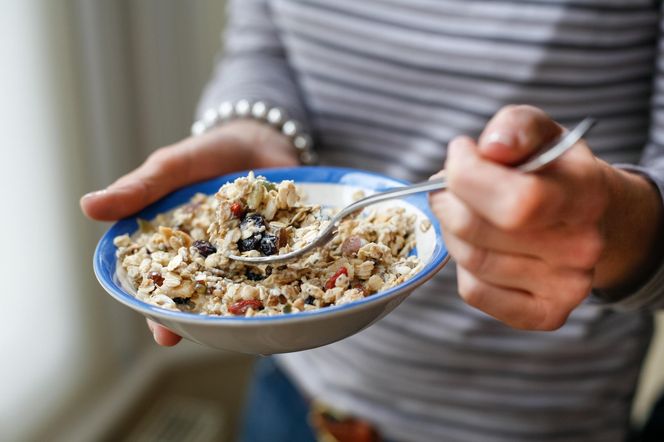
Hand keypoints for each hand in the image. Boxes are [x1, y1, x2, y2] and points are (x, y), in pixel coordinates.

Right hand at [81, 120, 297, 344]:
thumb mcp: (171, 168)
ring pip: (247, 289)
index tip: (163, 333)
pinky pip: (286, 267)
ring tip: (252, 326)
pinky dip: (290, 280)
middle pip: (207, 297)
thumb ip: (139, 189)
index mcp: (181, 247)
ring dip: (249, 306)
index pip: (166, 286)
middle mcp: (216, 258)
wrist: (260, 137)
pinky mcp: (283, 245)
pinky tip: (294, 294)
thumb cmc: (207, 154)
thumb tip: (87, 206)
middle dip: (208, 319)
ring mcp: (252, 254)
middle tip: (211, 337)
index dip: (162, 311)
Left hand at [431, 105, 663, 329]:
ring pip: (470, 260)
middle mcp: (580, 248)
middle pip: (476, 230)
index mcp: (585, 196)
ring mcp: (565, 288)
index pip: (516, 200)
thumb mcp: (541, 132)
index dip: (467, 175)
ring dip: (451, 230)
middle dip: (447, 200)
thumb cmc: (554, 172)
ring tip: (464, 211)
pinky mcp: (544, 315)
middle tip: (447, 186)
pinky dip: (462, 266)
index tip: (459, 154)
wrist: (593, 218)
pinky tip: (479, 244)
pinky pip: (474, 291)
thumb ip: (516, 126)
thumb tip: (491, 148)